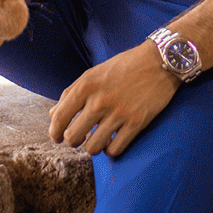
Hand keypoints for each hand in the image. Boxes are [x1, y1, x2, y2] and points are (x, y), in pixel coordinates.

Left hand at [48, 42, 177, 158]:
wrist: (160, 61)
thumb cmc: (125, 65)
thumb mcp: (94, 73)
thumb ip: (72, 92)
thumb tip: (52, 114)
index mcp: (86, 85)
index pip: (59, 117)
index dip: (54, 132)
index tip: (56, 137)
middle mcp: (100, 100)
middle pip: (73, 137)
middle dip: (73, 141)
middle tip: (78, 139)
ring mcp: (118, 113)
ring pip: (92, 147)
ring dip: (92, 147)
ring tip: (97, 140)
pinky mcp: (136, 123)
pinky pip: (114, 150)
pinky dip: (110, 150)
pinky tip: (112, 142)